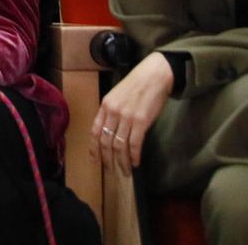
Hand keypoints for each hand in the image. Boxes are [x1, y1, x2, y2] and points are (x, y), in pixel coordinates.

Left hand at [91, 51, 173, 174]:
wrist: (154, 75)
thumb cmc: (137, 85)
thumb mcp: (117, 96)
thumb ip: (112, 112)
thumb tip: (109, 132)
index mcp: (105, 106)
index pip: (94, 131)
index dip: (94, 149)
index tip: (95, 161)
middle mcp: (113, 112)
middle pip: (105, 141)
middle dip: (107, 159)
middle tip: (111, 171)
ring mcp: (126, 117)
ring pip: (119, 146)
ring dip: (122, 162)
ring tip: (125, 171)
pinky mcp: (141, 121)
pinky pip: (134, 144)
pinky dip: (134, 156)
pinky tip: (136, 163)